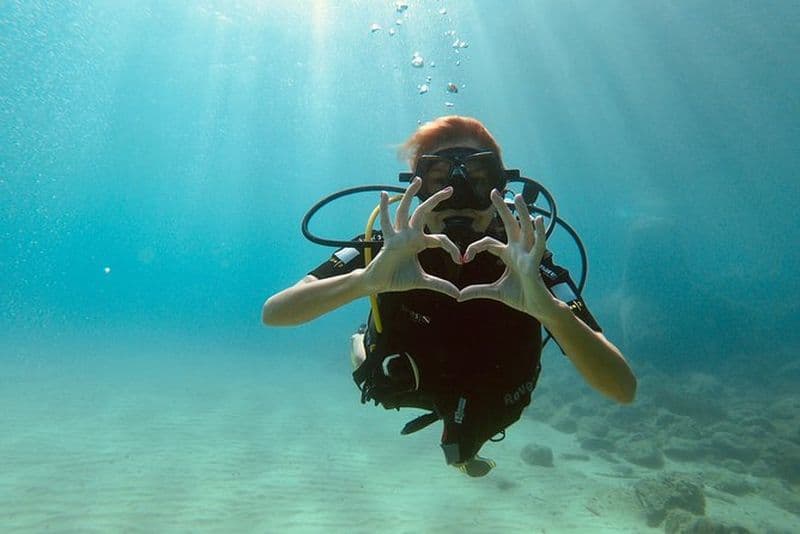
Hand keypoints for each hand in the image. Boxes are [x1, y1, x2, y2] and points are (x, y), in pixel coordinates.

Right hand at [362, 177, 461, 298]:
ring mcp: (399, 235)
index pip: (440, 238)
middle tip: (450, 189)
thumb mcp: (423, 281)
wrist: (379, 284)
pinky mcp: (389, 240)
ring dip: (411, 195)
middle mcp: (410, 235)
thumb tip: (457, 294)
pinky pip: (386, 222)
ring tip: (418, 181)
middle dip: (436, 200)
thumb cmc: (398, 279)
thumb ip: (440, 285)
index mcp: (419, 242)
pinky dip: (384, 208)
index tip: (460, 260)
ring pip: (406, 210)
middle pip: (424, 213)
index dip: (452, 248)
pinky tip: (383, 194)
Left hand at [458, 190, 557, 319]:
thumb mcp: (494, 292)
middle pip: (510, 225)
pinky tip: (538, 220)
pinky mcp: (535, 263)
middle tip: (494, 192)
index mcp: (509, 255)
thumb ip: (478, 291)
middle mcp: (519, 250)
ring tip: (519, 198)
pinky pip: (538, 245)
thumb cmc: (520, 297)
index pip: (489, 242)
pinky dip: (539, 233)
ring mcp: (528, 255)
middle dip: (502, 208)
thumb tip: (459, 296)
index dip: (476, 247)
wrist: (536, 308)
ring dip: (522, 213)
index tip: (465, 256)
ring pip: (525, 229)